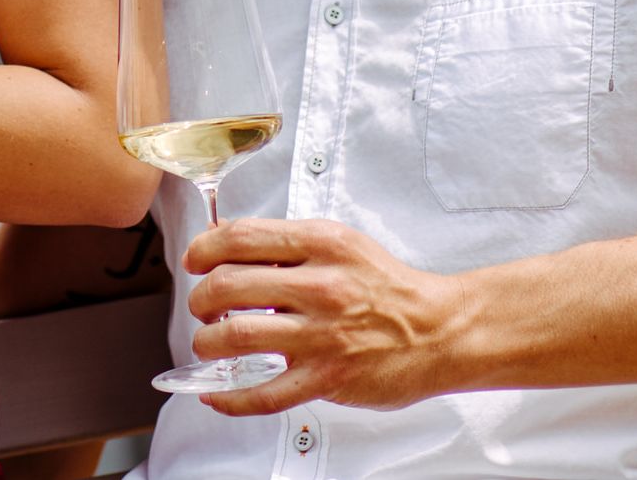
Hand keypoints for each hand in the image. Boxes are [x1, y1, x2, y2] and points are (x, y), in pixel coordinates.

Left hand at [184, 216, 473, 414]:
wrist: (441, 330)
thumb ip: (284, 242)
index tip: (194, 261)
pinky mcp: (328, 378)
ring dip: (206, 342)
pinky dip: (230, 398)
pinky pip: (264, 394)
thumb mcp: (339, 243)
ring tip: (209, 342)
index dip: (202, 249)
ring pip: (235, 336)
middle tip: (203, 306)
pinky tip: (217, 394)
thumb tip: (223, 237)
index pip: (238, 237)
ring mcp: (324, 336)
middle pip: (226, 286)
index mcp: (321, 245)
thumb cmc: (387, 287)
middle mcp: (321, 287)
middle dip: (200, 298)